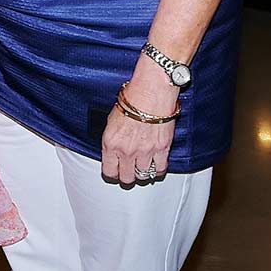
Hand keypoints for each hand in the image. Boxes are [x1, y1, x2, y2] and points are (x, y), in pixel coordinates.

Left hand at [101, 68, 179, 186]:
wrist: (150, 93)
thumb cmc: (131, 100)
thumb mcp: (111, 120)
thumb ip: (112, 138)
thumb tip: (113, 149)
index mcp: (111, 143)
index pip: (109, 171)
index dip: (112, 173)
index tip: (115, 171)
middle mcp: (127, 151)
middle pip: (127, 178)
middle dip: (127, 176)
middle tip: (129, 171)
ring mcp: (145, 152)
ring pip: (143, 175)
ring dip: (142, 171)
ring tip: (142, 165)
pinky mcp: (162, 149)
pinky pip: (160, 169)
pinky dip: (158, 169)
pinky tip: (155, 165)